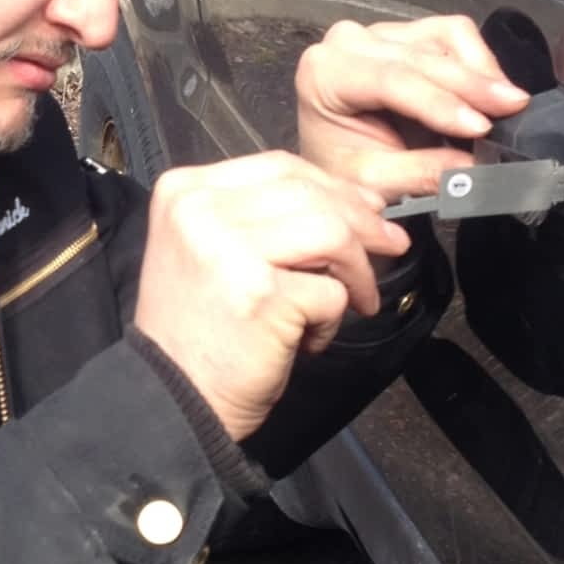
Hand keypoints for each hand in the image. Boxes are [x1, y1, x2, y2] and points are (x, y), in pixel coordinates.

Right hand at [133, 151, 411, 442]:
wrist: (172, 397)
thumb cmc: (199, 331)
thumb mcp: (212, 250)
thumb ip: (263, 219)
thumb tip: (354, 203)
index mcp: (185, 192)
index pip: (279, 166)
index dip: (333, 186)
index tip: (367, 208)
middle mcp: (200, 211)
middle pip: (310, 194)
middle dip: (363, 222)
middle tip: (391, 245)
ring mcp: (228, 249)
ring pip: (331, 233)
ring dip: (357, 269)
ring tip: (359, 299)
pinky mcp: (260, 293)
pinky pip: (329, 291)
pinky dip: (332, 319)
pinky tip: (309, 338)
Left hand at [296, 16, 529, 199]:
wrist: (334, 162)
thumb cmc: (343, 171)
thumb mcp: (374, 182)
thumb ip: (420, 173)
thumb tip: (474, 168)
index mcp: (324, 73)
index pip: (391, 79)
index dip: (440, 102)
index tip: (480, 126)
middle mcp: (349, 42)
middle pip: (421, 55)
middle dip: (472, 84)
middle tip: (513, 109)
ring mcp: (379, 33)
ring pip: (443, 36)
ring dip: (480, 70)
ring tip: (507, 103)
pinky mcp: (408, 34)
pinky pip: (452, 35)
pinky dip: (478, 61)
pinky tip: (492, 91)